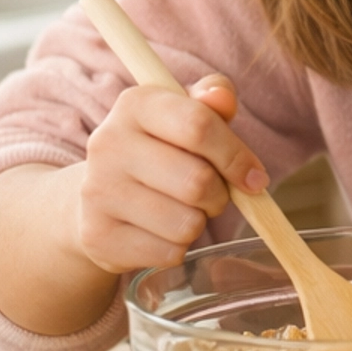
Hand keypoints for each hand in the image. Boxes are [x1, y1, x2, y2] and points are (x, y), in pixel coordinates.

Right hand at [76, 77, 268, 275]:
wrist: (98, 198)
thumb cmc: (160, 150)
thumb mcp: (186, 115)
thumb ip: (214, 100)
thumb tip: (223, 98)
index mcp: (135, 105)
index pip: (199, 126)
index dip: (236, 156)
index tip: (253, 176)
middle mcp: (108, 144)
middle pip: (197, 181)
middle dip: (220, 195)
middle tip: (212, 194)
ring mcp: (97, 192)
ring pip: (186, 223)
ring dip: (199, 222)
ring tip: (182, 210)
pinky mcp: (98, 237)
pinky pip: (169, 253)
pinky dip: (178, 248)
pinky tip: (159, 232)